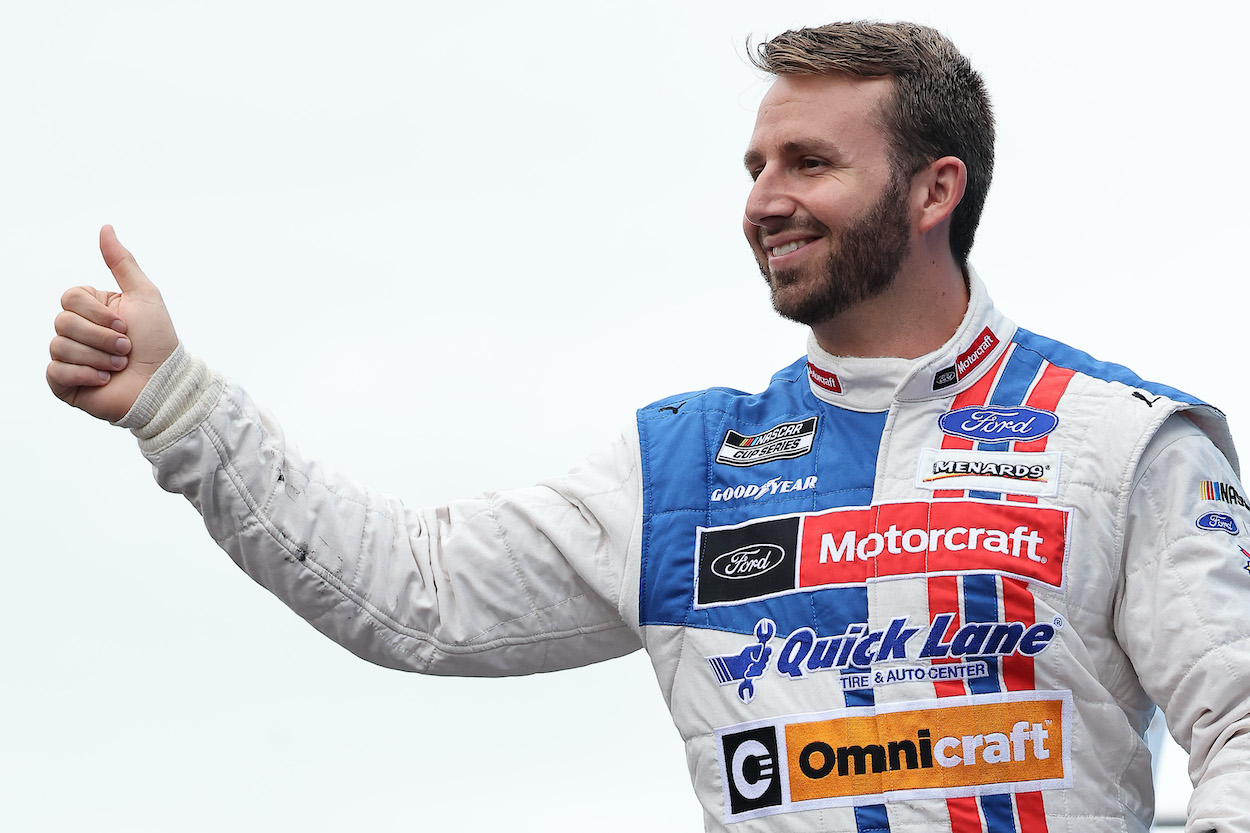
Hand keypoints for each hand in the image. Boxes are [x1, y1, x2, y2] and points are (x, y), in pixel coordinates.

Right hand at [47, 226, 179, 422]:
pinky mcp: (65, 383)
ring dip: (99, 358)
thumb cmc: (158, 341)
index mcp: (91, 310)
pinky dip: (85, 375)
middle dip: (102, 337)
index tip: (126, 324)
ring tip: (120, 367)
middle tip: (127, 349)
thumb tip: (105, 227)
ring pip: (60, 347)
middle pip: (62, 322)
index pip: (70, 298)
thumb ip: (122, 262)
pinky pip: (55, 372)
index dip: (98, 313)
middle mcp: (77, 331)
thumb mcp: (143, 295)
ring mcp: (69, 358)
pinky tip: (105, 381)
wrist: (165, 384)